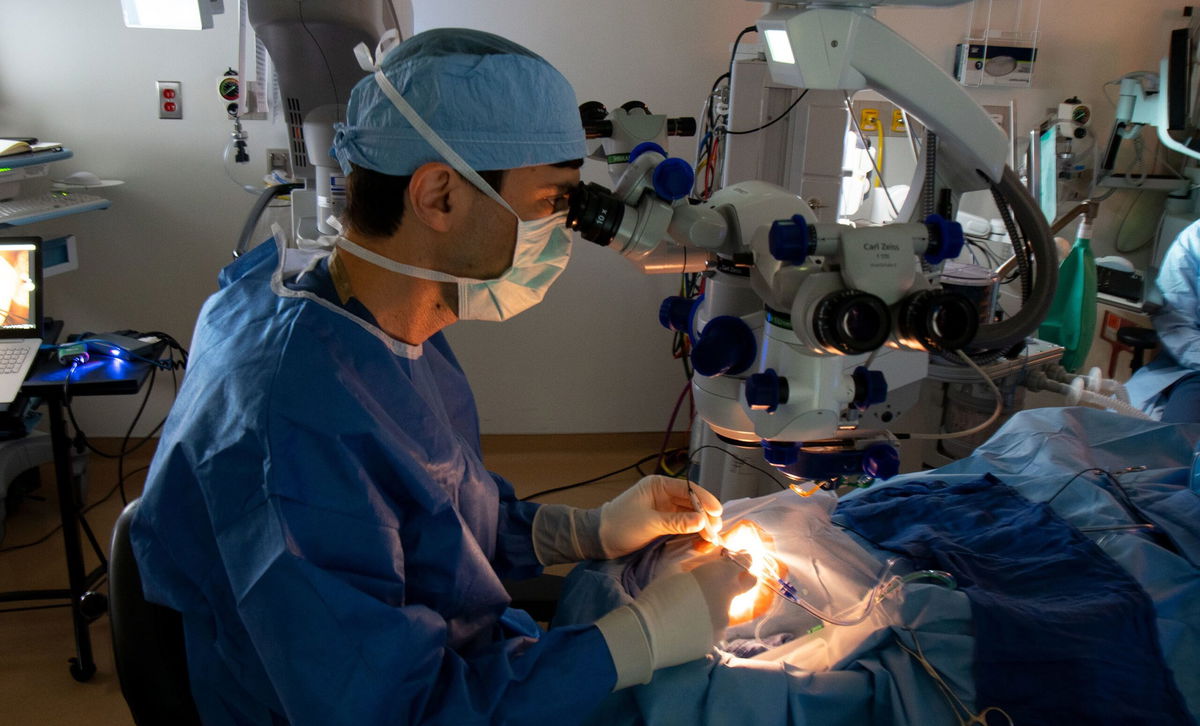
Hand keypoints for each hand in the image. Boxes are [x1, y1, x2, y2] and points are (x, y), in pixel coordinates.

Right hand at [595, 556, 755, 688]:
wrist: (649, 632)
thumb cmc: (659, 593)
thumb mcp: (677, 568)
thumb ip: (702, 560)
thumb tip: (716, 555)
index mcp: (719, 575)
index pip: (745, 561)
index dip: (741, 558)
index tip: (731, 559)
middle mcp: (728, 597)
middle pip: (750, 582)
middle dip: (742, 577)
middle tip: (723, 579)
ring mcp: (724, 621)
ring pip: (726, 606)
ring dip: (715, 603)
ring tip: (689, 609)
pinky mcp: (717, 638)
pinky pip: (716, 625)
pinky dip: (707, 622)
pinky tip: (688, 624)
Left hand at [598, 475, 721, 557]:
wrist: (599, 538)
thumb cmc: (621, 525)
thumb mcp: (650, 523)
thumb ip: (677, 522)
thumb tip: (702, 521)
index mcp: (658, 485)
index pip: (688, 489)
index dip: (705, 500)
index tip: (717, 513)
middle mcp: (663, 494)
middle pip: (692, 502)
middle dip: (705, 515)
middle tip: (716, 531)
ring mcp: (664, 508)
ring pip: (689, 514)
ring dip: (700, 524)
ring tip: (712, 537)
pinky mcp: (662, 522)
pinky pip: (682, 524)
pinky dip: (692, 531)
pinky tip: (701, 538)